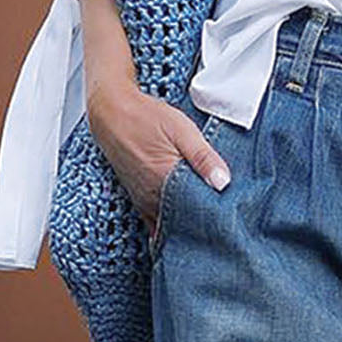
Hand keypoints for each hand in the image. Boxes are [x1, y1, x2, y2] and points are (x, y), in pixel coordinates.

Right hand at [87, 79, 231, 235]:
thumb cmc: (146, 117)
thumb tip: (224, 182)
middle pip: (187, 224)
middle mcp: (153, 199)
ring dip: (190, 228)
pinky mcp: (141, 203)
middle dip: (205, 226)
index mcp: (166, 182)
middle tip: (224, 226)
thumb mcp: (181, 129)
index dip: (216, 219)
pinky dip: (173, 228)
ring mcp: (145, 203)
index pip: (198, 214)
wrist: (110, 113)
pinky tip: (187, 226)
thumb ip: (203, 157)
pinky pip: (159, 225)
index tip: (231, 219)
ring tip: (209, 226)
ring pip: (173, 227)